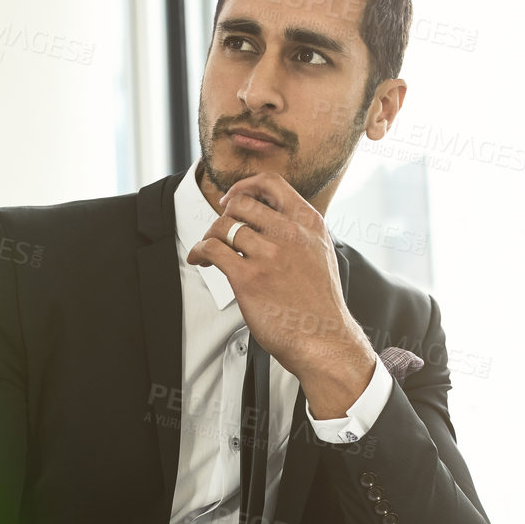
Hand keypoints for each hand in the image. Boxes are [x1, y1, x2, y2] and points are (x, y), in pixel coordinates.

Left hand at [186, 172, 376, 418]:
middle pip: (241, 204)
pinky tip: (201, 259)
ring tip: (208, 250)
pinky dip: (200, 251)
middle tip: (220, 230)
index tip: (234, 197)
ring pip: (223, 226)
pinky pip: (213, 250)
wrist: (324, 339)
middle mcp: (289, 234)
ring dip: (209, 236)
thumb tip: (274, 222)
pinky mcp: (249, 278)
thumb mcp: (321, 255)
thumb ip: (301, 234)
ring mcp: (269, 255)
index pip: (272, 184)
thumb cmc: (321, 306)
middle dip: (224, 215)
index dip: (245, 186)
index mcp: (308, 224)